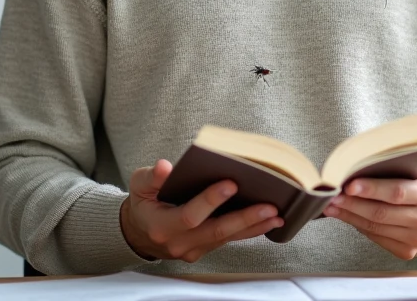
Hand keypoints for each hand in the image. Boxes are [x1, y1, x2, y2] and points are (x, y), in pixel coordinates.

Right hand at [119, 159, 284, 262]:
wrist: (139, 233)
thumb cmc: (143, 204)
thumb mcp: (139, 186)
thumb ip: (151, 177)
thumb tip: (165, 167)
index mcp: (162, 226)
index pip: (190, 215)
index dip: (210, 200)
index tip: (231, 183)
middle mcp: (180, 243)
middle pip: (216, 231)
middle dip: (245, 218)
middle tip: (269, 206)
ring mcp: (193, 250)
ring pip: (227, 238)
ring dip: (254, 226)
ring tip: (277, 215)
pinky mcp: (204, 249)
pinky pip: (228, 240)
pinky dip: (249, 230)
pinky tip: (268, 221)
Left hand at [323, 165, 416, 259]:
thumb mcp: (416, 168)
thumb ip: (398, 159)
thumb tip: (363, 155)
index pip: (396, 192)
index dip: (371, 189)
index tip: (349, 185)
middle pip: (382, 212)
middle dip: (353, 204)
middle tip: (332, 196)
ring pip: (375, 227)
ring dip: (349, 216)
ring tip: (331, 206)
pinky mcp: (406, 251)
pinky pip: (375, 238)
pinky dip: (357, 225)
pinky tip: (345, 216)